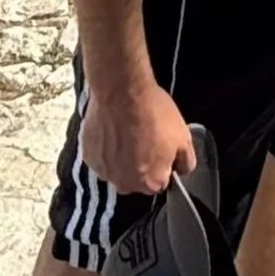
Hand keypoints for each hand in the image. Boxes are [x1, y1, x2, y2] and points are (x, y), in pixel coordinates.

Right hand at [80, 78, 195, 195]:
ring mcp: (103, 171)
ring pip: (117, 170)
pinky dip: (106, 150)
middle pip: (136, 180)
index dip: (162, 166)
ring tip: (128, 134)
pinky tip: (113, 131)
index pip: (160, 184)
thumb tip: (181, 170)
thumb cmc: (154, 114)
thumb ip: (186, 162)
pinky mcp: (88, 156)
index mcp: (149, 183)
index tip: (161, 149)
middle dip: (141, 165)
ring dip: (122, 159)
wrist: (122, 91)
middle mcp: (124, 184)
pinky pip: (101, 158)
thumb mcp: (184, 138)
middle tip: (144, 140)